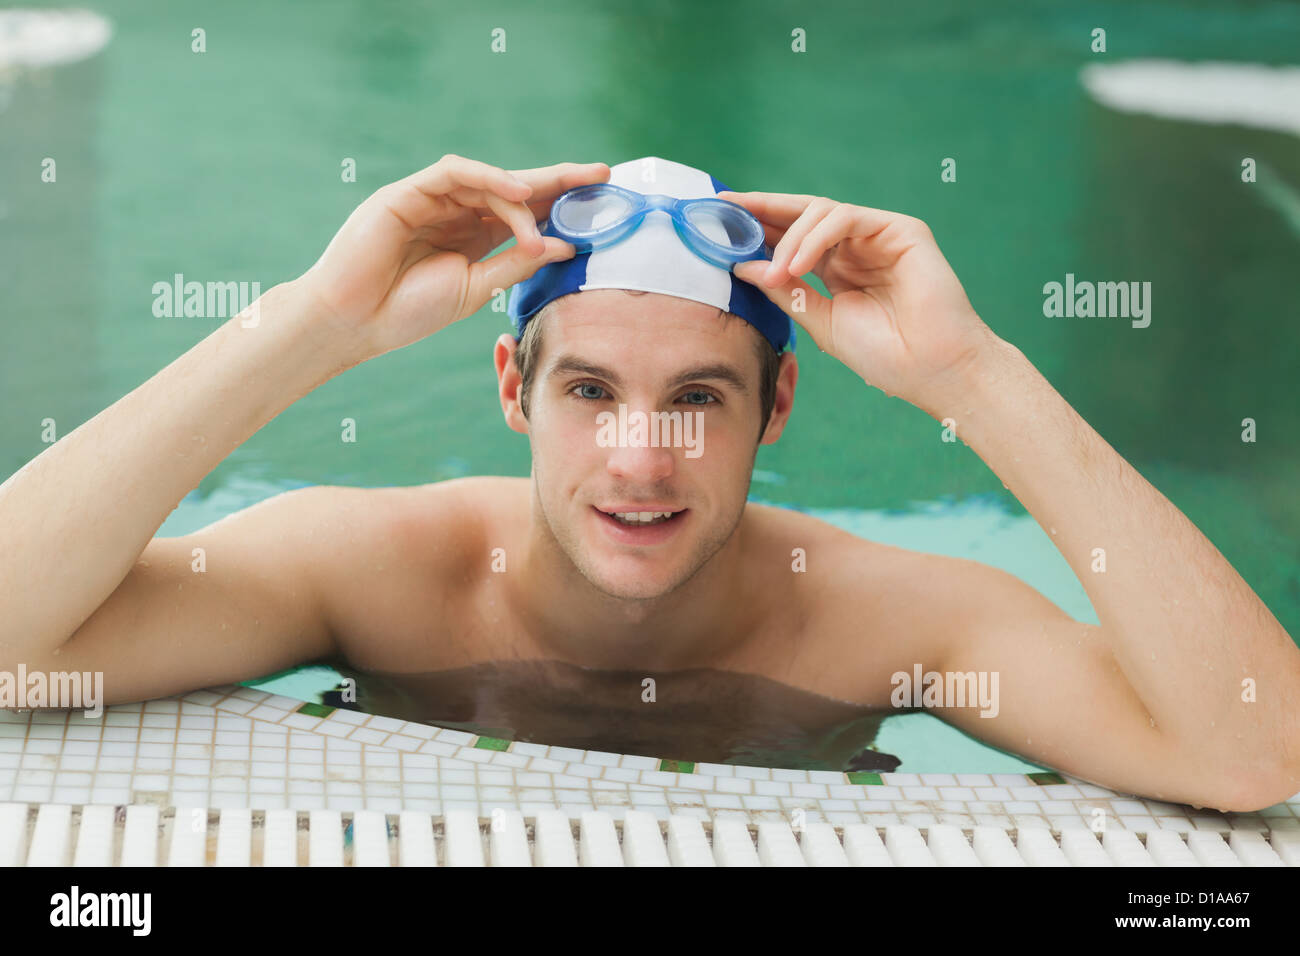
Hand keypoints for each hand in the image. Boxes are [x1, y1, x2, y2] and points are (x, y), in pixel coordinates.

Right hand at [297, 154, 609, 361]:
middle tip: (601, 174)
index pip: (526, 212)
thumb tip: (565, 246)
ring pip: (489, 181)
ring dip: (525, 194)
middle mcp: (457, 213)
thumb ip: (516, 264)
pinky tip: (517, 194)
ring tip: (553, 210)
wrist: (354, 322)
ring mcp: (432, 200)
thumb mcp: (476, 289)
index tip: (602, 200)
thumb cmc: (408, 310)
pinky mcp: (408, 193)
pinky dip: (488, 179)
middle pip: (515, 187)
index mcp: (474, 237)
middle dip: (559, 180)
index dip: (562, 203)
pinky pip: (454, 173)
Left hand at [723, 191, 999, 411]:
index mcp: (836, 267)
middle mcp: (855, 246)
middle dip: (760, 208)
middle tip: (724, 208)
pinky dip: (815, 237)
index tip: (717, 218)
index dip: (755, 225)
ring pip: (820, 213)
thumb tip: (742, 267)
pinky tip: (797, 264)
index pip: (790, 235)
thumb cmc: (885, 356)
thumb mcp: (820, 322)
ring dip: (789, 239)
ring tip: (777, 272)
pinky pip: (846, 218)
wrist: (932, 371)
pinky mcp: (901, 230)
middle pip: (801, 213)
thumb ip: (785, 291)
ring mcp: (878, 235)